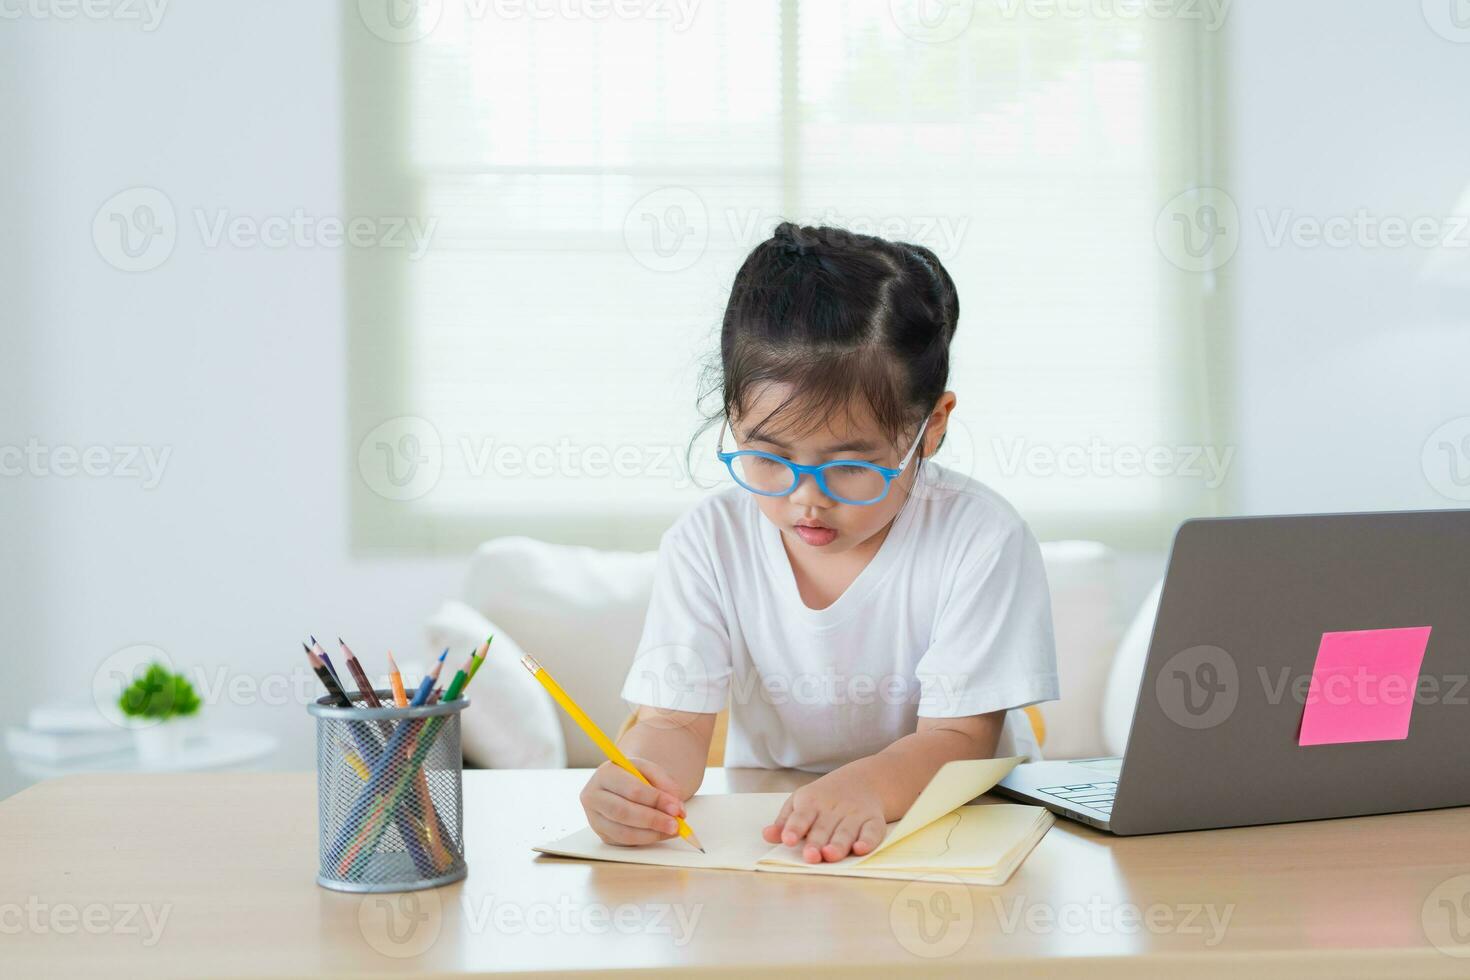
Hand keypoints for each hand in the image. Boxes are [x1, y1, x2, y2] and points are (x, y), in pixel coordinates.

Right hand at [579, 758, 687, 846]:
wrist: (621, 784)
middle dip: (653, 820)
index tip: (676, 808)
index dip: (656, 800)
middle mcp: (594, 796)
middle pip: (624, 812)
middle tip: (675, 824)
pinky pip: (624, 841)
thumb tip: (677, 809)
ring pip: (623, 832)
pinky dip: (645, 840)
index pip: (632, 790)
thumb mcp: (650, 771)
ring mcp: (594, 818)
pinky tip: (660, 834)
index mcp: (605, 774)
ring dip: (651, 834)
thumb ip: (665, 785)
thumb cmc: (635, 777)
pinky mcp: (601, 834)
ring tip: (671, 830)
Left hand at [761, 767, 886, 862]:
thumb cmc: (824, 798)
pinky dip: (868, 840)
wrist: (865, 781)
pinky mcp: (874, 821)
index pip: (801, 816)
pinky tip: (860, 849)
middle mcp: (833, 808)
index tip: (788, 840)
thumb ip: (785, 821)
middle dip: (816, 842)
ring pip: (846, 831)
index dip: (794, 828)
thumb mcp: (801, 802)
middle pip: (823, 827)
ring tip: (830, 855)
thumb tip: (766, 836)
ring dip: (839, 844)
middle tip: (810, 856)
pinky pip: (873, 831)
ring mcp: (855, 814)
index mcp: (812, 802)